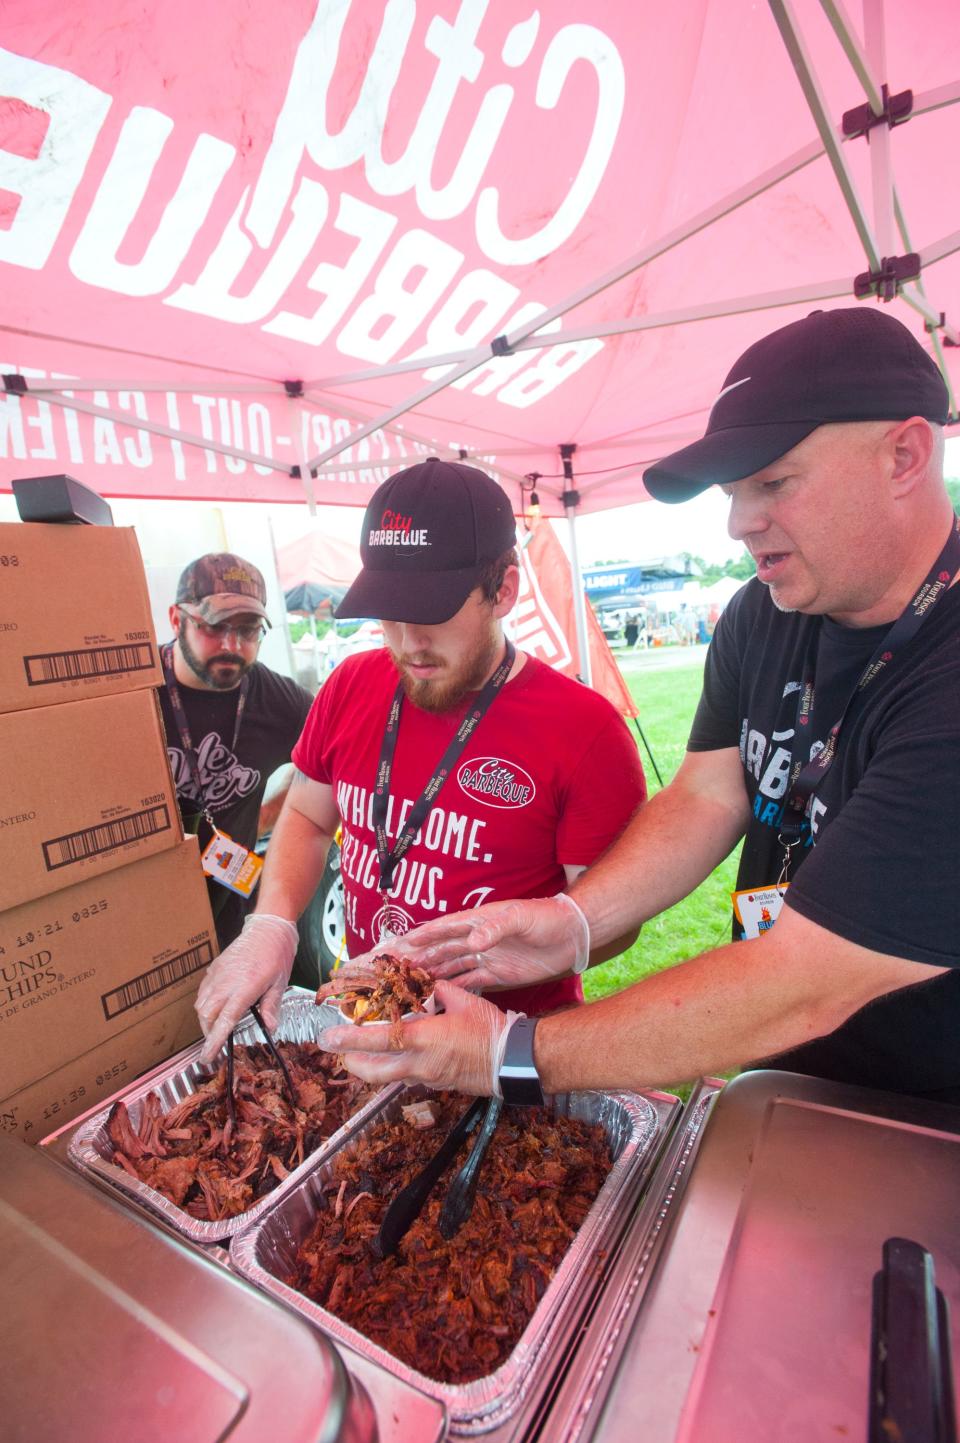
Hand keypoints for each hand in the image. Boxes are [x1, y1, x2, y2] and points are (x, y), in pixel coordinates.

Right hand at [195, 913, 298, 1063]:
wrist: (269, 927)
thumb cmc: (277, 954)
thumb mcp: (280, 983)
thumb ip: (271, 1007)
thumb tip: (269, 1028)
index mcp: (244, 988)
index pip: (224, 1021)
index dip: (214, 1042)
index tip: (207, 1057)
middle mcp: (226, 982)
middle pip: (206, 1016)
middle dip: (208, 1033)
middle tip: (216, 1042)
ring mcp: (218, 974)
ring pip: (201, 1004)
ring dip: (206, 1019)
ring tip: (218, 1026)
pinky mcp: (215, 967)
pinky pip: (203, 990)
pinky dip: (205, 1003)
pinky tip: (217, 1006)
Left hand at [317, 981, 517, 1096]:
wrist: (511, 1062)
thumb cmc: (490, 1029)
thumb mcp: (464, 1000)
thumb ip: (438, 990)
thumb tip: (422, 982)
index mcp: (424, 1039)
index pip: (379, 1040)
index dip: (350, 1040)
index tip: (328, 1037)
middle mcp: (420, 1063)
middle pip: (373, 1070)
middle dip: (351, 1060)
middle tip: (337, 1049)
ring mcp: (426, 1078)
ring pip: (386, 1077)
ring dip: (369, 1066)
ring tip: (359, 1053)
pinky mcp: (435, 1085)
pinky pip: (406, 1078)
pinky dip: (394, 1068)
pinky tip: (396, 1056)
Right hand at [405, 893, 589, 990]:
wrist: (573, 935)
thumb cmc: (548, 918)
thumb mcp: (523, 918)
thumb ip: (497, 927)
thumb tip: (473, 942)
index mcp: (479, 921)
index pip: (443, 928)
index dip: (422, 936)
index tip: (400, 944)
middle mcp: (478, 939)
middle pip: (441, 949)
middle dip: (417, 958)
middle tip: (394, 969)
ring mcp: (486, 957)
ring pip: (450, 967)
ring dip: (430, 975)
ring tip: (407, 986)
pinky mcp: (497, 974)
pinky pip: (469, 982)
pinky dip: (452, 989)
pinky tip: (436, 997)